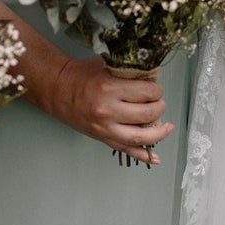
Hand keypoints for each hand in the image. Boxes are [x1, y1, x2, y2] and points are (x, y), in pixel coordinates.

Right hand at [45, 57, 173, 163]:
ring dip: (159, 134)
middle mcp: (108, 111)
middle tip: (160, 102)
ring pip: (139, 137)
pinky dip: (142, 156)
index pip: (146, 92)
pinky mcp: (102, 137)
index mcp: (110, 89)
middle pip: (146, 114)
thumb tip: (155, 76)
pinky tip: (156, 158)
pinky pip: (125, 150)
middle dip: (160, 107)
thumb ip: (130, 72)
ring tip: (167, 127)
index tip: (157, 88)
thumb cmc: (82, 75)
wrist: (57, 90)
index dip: (157, 90)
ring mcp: (104, 128)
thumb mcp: (107, 66)